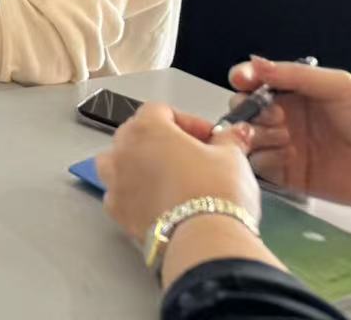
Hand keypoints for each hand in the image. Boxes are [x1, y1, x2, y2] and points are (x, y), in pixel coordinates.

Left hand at [94, 103, 258, 244]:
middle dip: (164, 141)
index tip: (210, 137)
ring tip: (168, 177)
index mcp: (146, 129)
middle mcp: (123, 151)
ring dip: (139, 164)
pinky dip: (134, 195)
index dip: (188, 121)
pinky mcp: (117, 211)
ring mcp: (115, 182)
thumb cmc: (216, 192)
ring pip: (118, 162)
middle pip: (136, 134)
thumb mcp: (232, 158)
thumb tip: (234, 133)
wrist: (206, 240)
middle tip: (194, 156)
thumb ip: (229, 140)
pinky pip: (119, 194)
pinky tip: (158, 203)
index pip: (160, 110)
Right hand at [234, 56, 350, 203]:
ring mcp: (284, 146)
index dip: (244, 77)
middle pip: (243, 109)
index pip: (254, 80)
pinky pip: (260, 166)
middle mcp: (284, 118)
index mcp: (294, 92)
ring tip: (283, 137)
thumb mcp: (338, 87)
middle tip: (274, 115)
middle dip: (249, 109)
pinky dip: (265, 160)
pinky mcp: (288, 175)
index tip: (243, 80)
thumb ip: (295, 74)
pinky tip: (287, 155)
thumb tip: (255, 63)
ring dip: (256, 135)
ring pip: (246, 137)